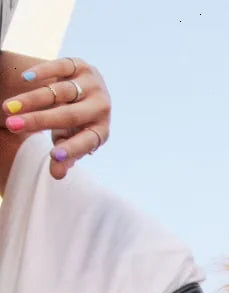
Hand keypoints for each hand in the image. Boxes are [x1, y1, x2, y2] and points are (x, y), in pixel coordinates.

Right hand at [3, 56, 110, 178]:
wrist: (86, 90)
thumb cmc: (75, 124)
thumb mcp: (69, 140)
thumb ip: (64, 157)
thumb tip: (57, 175)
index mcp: (101, 131)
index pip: (87, 142)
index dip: (71, 149)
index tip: (53, 156)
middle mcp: (102, 108)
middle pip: (68, 115)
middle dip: (38, 121)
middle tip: (12, 125)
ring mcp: (93, 85)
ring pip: (60, 92)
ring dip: (31, 100)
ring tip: (8, 107)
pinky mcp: (80, 65)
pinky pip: (61, 67)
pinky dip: (43, 72)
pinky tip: (24, 79)